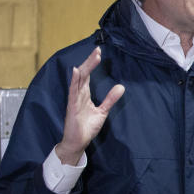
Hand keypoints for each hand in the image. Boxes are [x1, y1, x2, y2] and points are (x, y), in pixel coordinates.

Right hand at [55, 47, 124, 164]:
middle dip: (90, 62)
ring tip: (93, 57)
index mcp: (84, 94)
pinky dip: (74, 81)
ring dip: (85, 68)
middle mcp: (78, 94)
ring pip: (79, 80)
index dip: (92, 64)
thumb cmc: (86, 127)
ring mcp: (74, 100)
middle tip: (98, 50)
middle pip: (83, 74)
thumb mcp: (102, 111)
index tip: (99, 53)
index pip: (88, 75)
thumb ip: (110, 99)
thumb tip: (121, 86)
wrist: (78, 142)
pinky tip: (76, 71)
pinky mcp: (72, 107)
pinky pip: (72, 92)